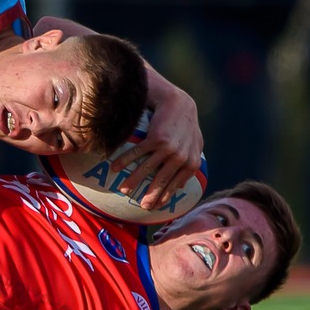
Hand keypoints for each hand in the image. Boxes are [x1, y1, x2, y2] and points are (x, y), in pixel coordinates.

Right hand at [114, 81, 202, 208]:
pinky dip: (125, 161)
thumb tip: (181, 186)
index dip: (163, 197)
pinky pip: (137, 154)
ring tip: (123, 190)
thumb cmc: (185, 124)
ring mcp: (168, 149)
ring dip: (133, 181)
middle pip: (161, 182)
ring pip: (147, 170)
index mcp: (191, 163)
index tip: (154, 206)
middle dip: (150, 196)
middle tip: (141, 206)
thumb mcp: (195, 145)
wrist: (179, 103)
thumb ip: (190, 164)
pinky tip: (115, 167)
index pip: (175, 185)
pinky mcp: (156, 139)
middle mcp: (180, 158)